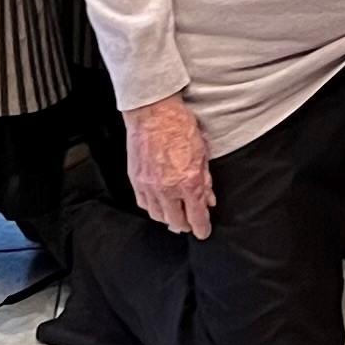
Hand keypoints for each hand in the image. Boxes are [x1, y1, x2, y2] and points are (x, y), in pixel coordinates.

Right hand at [125, 95, 214, 239]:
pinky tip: (159, 204)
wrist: (154, 113)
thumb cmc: (179, 127)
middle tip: (191, 223)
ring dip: (168, 218)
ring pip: (158, 215)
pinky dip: (153, 207)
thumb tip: (208, 198)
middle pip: (176, 221)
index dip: (202, 228)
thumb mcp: (202, 154)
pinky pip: (143, 203)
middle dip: (186, 225)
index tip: (204, 231)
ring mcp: (148, 185)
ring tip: (175, 215)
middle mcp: (167, 188)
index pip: (196, 217)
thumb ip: (205, 180)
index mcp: (188, 182)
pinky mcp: (136, 179)